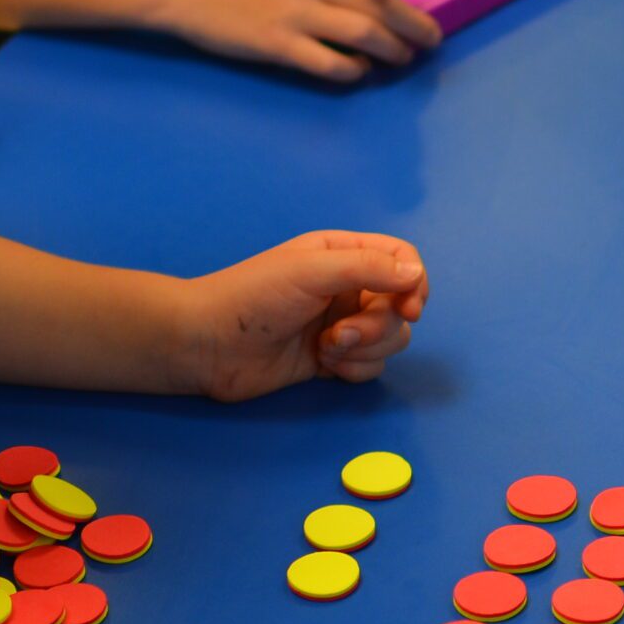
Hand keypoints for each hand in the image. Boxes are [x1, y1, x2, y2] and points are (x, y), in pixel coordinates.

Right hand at [148, 0, 441, 82]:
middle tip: (431, 38)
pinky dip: (353, 71)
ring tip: (402, 57)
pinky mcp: (279, 46)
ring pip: (365, 35)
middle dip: (415, 24)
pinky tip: (358, 71)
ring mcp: (296, 12)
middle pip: (381, 0)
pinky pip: (331, 64)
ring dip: (393, 51)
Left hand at [177, 230, 428, 402]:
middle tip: (342, 334)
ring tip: (327, 351)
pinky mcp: (333, 360)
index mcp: (342, 253)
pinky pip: (371, 366)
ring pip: (391, 339)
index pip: (401, 260)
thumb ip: (368, 268)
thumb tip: (416, 274)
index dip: (415, 283)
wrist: (208, 345)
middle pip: (400, 306)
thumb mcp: (311, 270)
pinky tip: (324, 367)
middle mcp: (347, 287)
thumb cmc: (252, 296)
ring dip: (366, 349)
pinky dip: (356, 370)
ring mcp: (341, 325)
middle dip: (379, 326)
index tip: (410, 307)